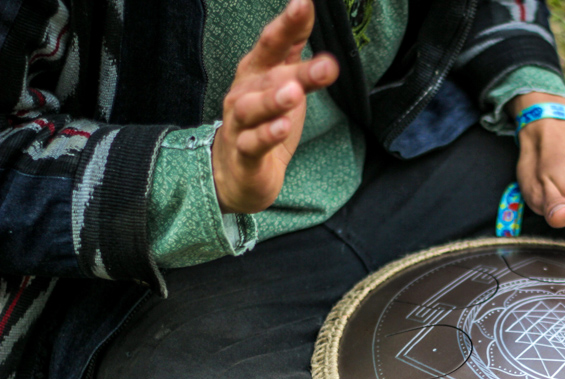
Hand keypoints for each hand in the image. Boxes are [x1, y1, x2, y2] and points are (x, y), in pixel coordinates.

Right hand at [212, 0, 338, 213]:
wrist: (235, 173)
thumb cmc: (262, 122)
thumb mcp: (282, 83)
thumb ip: (292, 50)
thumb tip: (306, 11)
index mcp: (256, 73)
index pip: (272, 44)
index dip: (288, 24)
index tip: (304, 3)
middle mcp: (244, 93)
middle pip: (271, 77)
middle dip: (299, 71)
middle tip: (327, 64)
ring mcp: (240, 124)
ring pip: (253, 108)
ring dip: (273, 100)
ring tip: (294, 93)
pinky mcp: (244, 154)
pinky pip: (253, 143)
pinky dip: (267, 135)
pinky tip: (283, 127)